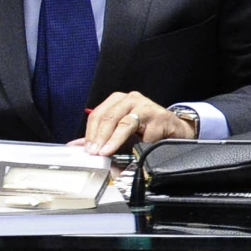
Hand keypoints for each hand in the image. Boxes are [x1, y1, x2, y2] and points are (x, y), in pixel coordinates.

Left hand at [74, 91, 197, 156]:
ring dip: (114, 140)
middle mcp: (131, 99)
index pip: (98, 114)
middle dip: (100, 136)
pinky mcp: (160, 116)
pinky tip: (136, 150)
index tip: (87, 149)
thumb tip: (76, 146)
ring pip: (125, 123)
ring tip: (107, 151)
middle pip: (109, 117)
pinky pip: (146, 133)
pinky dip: (139, 144)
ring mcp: (146, 106)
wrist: (174, 129)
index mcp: (118, 100)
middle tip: (95, 152)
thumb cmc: (145, 129)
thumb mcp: (120, 131)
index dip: (91, 132)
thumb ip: (100, 137)